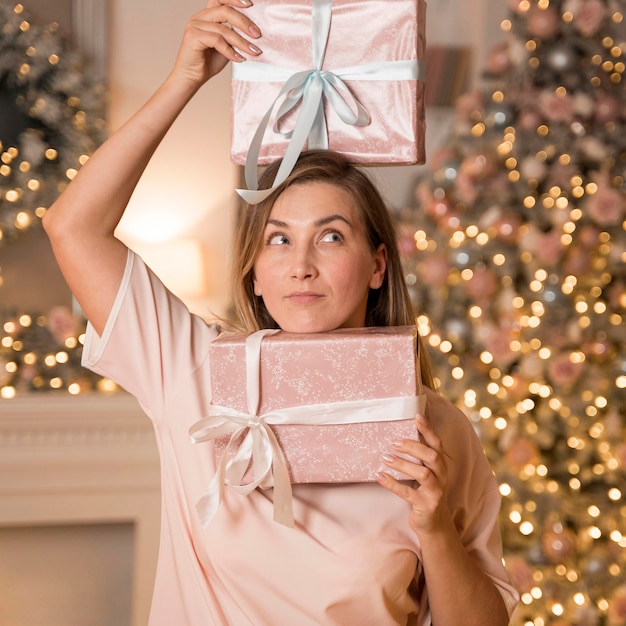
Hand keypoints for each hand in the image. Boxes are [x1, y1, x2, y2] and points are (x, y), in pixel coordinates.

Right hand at [170, 0, 261, 86]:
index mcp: (207, 15)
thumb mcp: (226, 45)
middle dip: (244, 22)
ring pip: (223, 28)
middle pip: (225, 10)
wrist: (192, 77)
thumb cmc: (208, 62)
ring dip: (241, 41)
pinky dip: (230, 50)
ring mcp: (194, 25)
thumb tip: (255, 31)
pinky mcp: (193, 36)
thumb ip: (234, 34)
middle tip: (257, 34)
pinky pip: (216, 40)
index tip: (251, 5)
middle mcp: (199, 17)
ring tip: (253, 51)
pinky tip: (239, 59)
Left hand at [376, 413, 449, 536]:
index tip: (417, 416)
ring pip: (423, 473)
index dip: (428, 430)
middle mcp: (442, 477)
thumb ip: (419, 457)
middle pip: (432, 456)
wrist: (434, 525)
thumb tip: (398, 436)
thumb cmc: (425, 492)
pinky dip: (393, 484)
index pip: (437, 444)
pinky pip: (408, 493)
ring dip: (402, 463)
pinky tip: (380, 476)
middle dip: (413, 446)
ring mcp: (435, 492)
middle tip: (393, 442)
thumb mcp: (426, 473)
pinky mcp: (426, 506)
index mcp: (441, 466)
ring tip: (385, 458)